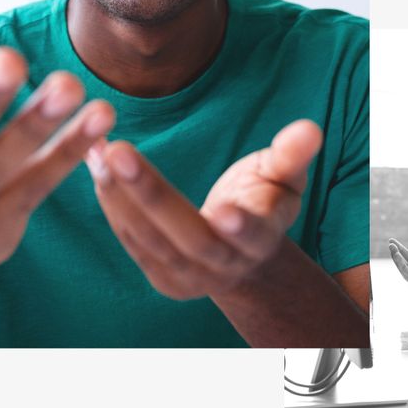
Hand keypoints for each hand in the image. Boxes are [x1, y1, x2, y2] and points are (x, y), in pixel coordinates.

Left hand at [86, 120, 322, 299]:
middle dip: (151, 195)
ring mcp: (189, 277)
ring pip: (150, 240)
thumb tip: (310, 130)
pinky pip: (132, 240)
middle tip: (120, 152)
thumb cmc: (265, 201)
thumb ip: (293, 155)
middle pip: (188, 237)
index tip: (225, 208)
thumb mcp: (285, 177)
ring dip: (120, 195)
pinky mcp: (160, 276)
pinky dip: (112, 203)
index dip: (242, 226)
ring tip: (99, 149)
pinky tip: (97, 165)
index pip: (252, 235)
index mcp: (261, 240)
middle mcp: (225, 265)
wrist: (243, 255)